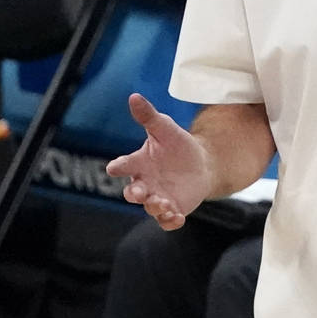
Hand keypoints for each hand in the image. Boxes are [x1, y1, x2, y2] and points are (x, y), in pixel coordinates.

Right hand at [106, 94, 213, 229]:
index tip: (114, 167)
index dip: (118, 166)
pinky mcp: (172, 209)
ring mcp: (157, 198)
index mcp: (139, 163)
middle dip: (134, 193)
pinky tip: (178, 217)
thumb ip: (148, 116)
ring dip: (154, 206)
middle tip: (138, 192)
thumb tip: (134, 96)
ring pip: (149, 208)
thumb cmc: (177, 145)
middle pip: (133, 192)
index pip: (124, 165)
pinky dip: (170, 221)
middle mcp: (144, 183)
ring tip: (163, 203)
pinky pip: (167, 221)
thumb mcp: (165, 128)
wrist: (202, 163)